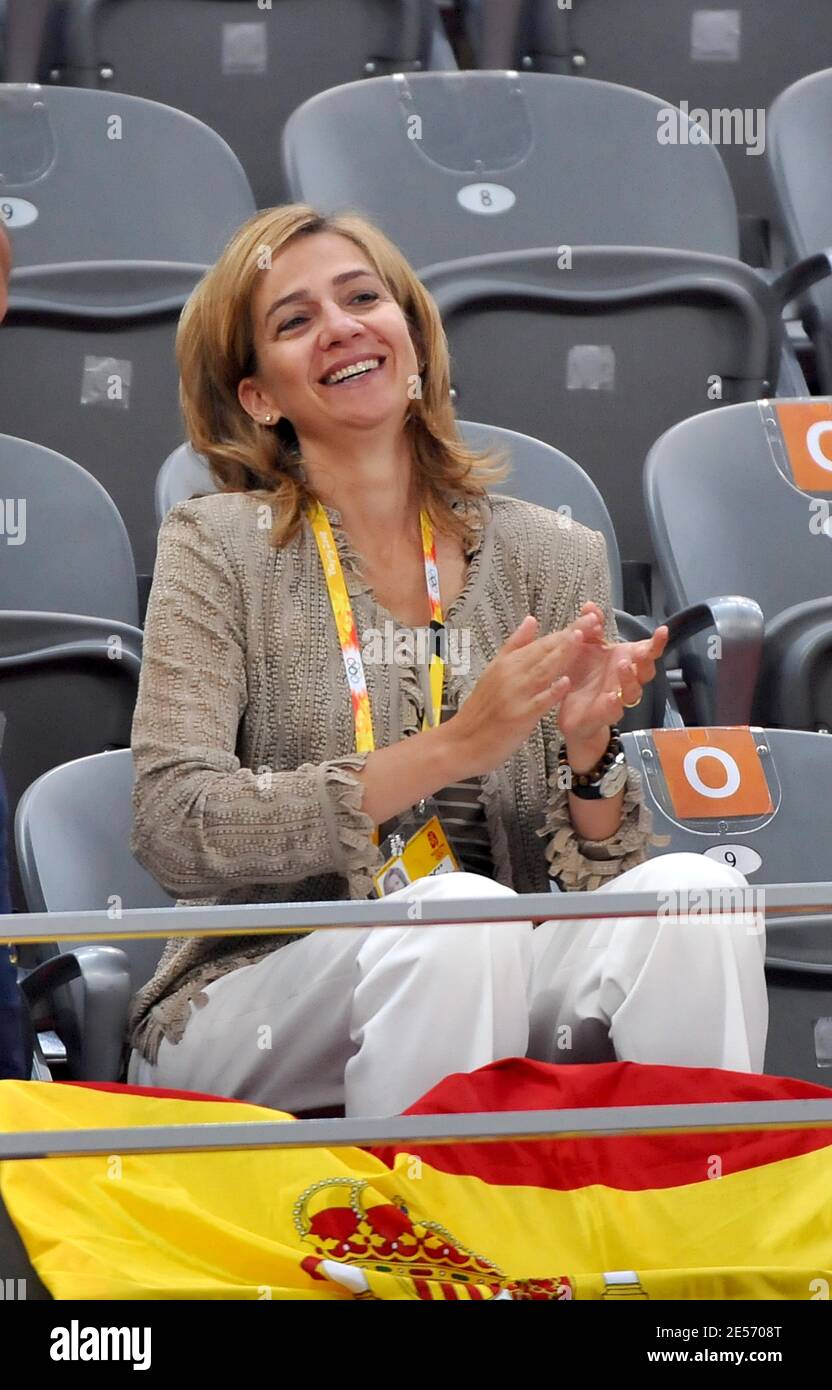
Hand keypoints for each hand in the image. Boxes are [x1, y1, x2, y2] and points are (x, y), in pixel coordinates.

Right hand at [449, 612, 600, 778]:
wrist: (461, 742)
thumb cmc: (480, 710)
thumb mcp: (494, 671)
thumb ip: (515, 646)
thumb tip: (531, 620)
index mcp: (508, 663)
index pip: (542, 642)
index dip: (567, 629)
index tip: (589, 617)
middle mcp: (511, 674)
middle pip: (544, 651)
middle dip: (571, 635)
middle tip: (593, 619)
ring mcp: (515, 695)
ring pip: (542, 671)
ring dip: (562, 654)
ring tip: (582, 638)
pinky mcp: (518, 717)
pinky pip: (537, 702)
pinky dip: (551, 692)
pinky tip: (566, 682)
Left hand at [557, 603, 668, 749]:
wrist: (570, 709)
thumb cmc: (583, 675)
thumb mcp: (584, 645)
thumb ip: (590, 626)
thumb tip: (590, 607)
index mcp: (625, 659)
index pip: (648, 651)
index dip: (657, 642)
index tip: (663, 630)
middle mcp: (625, 679)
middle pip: (646, 671)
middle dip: (645, 660)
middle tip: (641, 650)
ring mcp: (617, 698)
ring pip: (632, 691)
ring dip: (629, 678)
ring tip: (623, 665)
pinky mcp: (603, 714)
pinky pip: (612, 711)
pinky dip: (612, 704)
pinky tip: (610, 696)